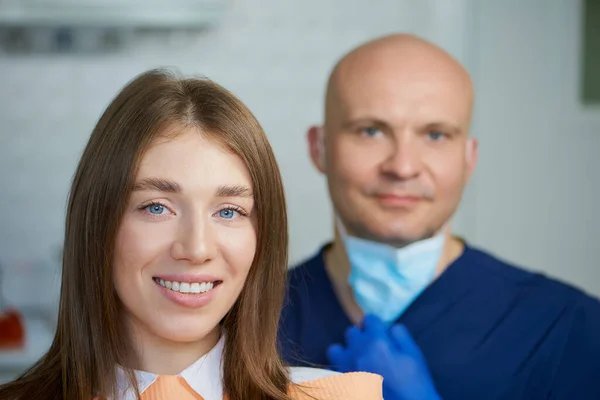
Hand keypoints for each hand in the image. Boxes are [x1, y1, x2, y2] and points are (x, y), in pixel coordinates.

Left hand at [327, 314, 441, 399]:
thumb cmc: (413, 383)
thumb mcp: (414, 354)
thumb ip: (400, 335)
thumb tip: (389, 327)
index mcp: (376, 341)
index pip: (369, 319)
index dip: (377, 324)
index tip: (381, 331)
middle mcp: (357, 351)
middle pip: (352, 332)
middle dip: (362, 337)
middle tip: (373, 348)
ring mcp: (346, 368)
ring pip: (336, 349)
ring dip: (346, 351)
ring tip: (357, 360)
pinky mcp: (341, 383)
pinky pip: (334, 370)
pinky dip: (342, 368)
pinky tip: (354, 375)